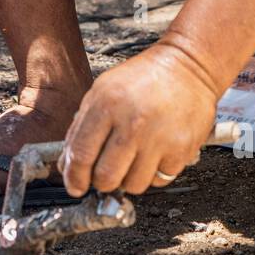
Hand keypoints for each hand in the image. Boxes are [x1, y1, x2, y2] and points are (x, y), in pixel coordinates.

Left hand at [62, 38, 220, 195]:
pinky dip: (153, 174)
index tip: (75, 186)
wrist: (187, 67)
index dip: (74, 177)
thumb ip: (81, 127)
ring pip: (133, 185)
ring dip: (128, 179)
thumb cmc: (144, 78)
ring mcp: (159, 138)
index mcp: (108, 104)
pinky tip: (153, 154)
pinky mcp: (181, 150)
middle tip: (104, 175)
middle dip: (100, 183)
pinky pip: (158, 181)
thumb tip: (67, 165)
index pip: (81, 154)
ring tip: (132, 159)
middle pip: (106, 177)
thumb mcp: (102, 90)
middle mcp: (133, 123)